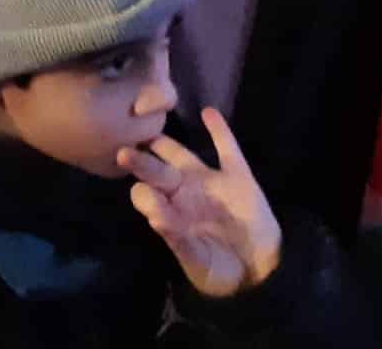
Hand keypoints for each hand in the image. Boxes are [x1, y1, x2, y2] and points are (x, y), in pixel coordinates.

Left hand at [120, 108, 282, 299]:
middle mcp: (182, 192)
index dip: (142, 195)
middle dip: (139, 162)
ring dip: (166, 141)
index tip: (144, 195)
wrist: (259, 270)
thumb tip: (155, 218)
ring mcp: (208, 182)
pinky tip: (209, 112)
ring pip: (182, 154)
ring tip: (149, 122)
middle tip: (122, 152)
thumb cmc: (219, 270)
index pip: (145, 196)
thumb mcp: (199, 264)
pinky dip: (220, 132)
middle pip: (154, 170)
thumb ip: (178, 242)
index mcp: (168, 212)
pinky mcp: (237, 178)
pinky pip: (228, 151)